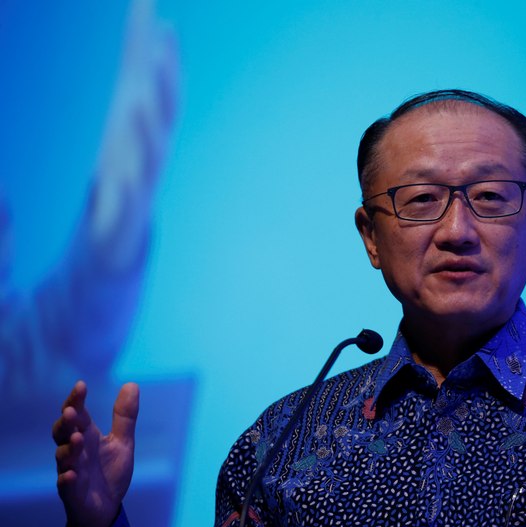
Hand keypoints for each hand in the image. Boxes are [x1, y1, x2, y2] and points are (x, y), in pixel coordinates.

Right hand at [52, 381, 139, 526]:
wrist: (106, 507)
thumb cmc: (109, 471)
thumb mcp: (122, 441)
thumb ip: (124, 416)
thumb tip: (131, 383)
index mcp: (87, 437)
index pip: (77, 415)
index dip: (76, 400)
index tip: (81, 385)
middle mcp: (76, 452)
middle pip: (63, 433)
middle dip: (66, 423)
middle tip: (71, 411)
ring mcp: (72, 471)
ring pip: (63, 457)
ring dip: (69, 448)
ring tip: (77, 438)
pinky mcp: (72, 492)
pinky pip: (66, 486)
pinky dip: (67, 479)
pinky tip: (70, 474)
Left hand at [90, 0, 178, 269]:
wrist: (110, 253)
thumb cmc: (118, 186)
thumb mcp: (121, 132)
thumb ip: (134, 85)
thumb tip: (145, 37)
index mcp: (144, 137)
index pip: (158, 94)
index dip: (164, 60)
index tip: (164, 23)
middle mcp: (148, 159)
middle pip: (164, 117)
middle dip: (165, 83)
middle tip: (162, 43)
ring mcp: (139, 191)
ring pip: (151, 158)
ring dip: (148, 132)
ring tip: (138, 104)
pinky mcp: (122, 223)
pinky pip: (128, 207)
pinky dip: (128, 193)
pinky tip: (123, 180)